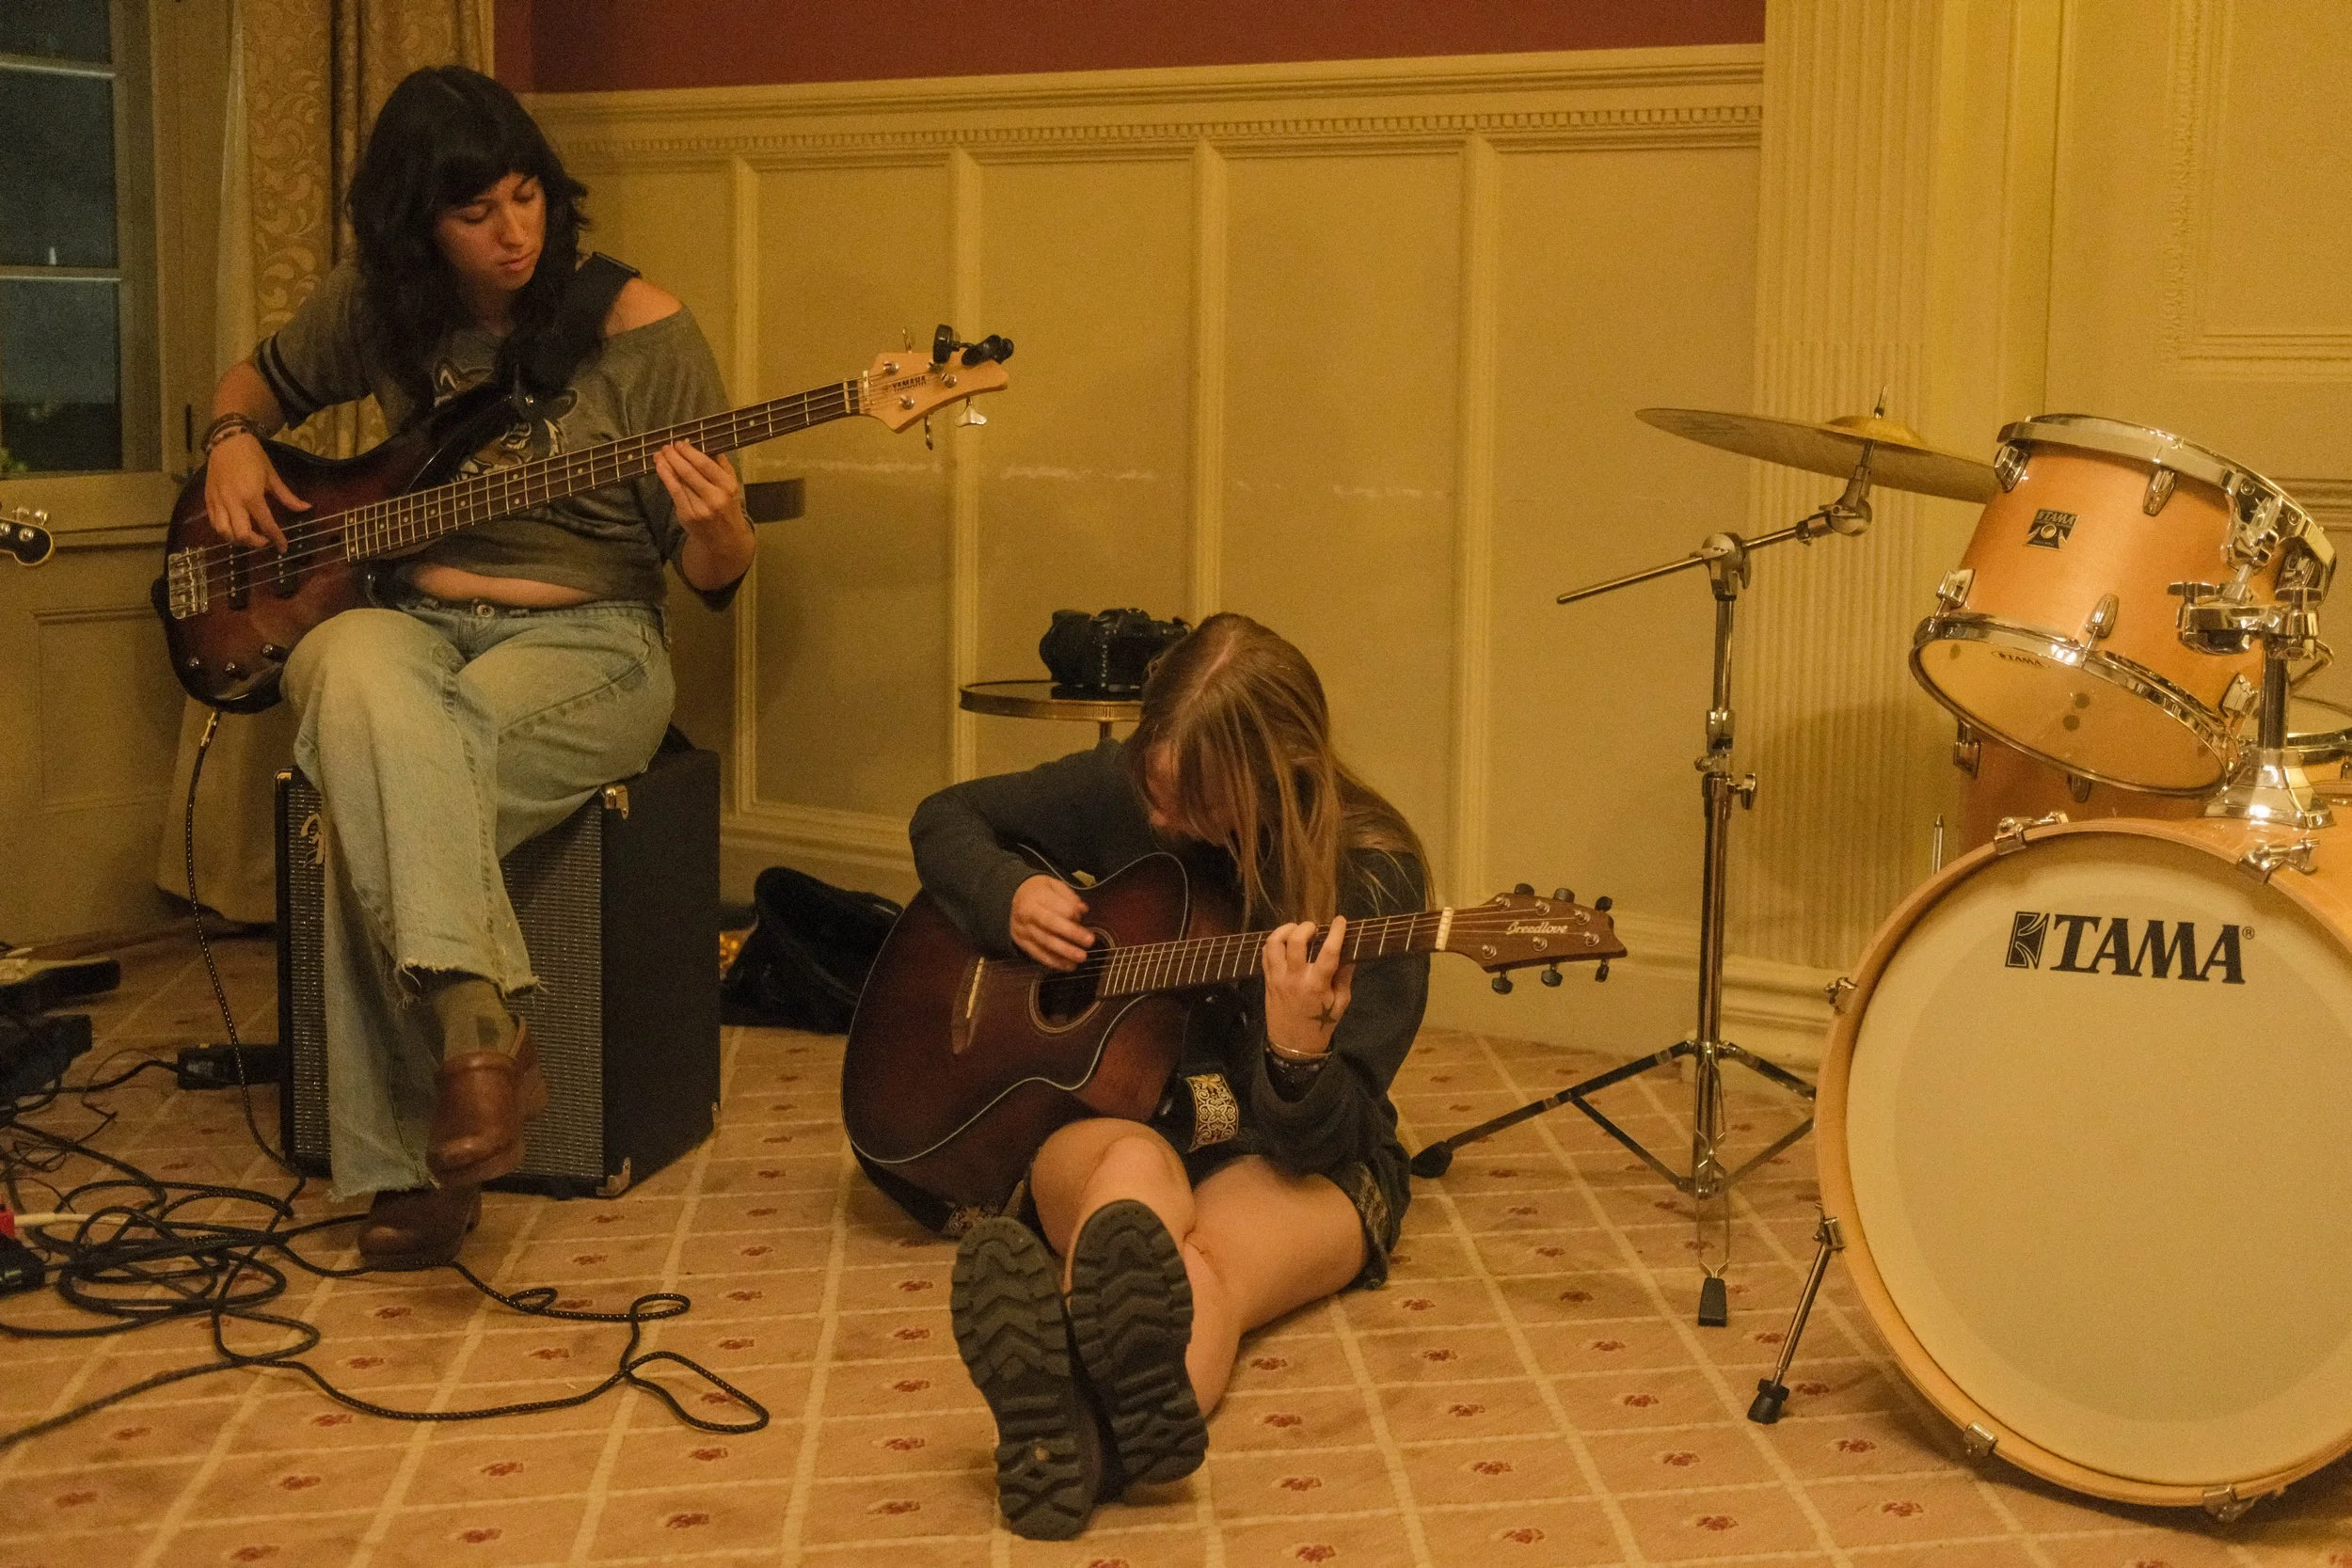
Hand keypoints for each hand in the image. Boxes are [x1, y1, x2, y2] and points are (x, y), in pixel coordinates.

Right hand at [202, 432, 304, 550]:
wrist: (228, 441)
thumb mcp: (273, 476)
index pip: (266, 525)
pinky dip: (224, 531)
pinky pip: (213, 523)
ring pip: (224, 533)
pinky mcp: (208, 500)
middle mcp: (232, 502)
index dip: (277, 539)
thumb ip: (288, 497)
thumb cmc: (253, 457)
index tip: (283, 548)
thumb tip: (307, 508)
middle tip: (265, 540)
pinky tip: (234, 528)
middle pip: (241, 535)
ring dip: (237, 540)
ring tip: (249, 536)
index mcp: (251, 496)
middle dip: (255, 543)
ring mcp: (218, 502)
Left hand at [653, 440, 749, 539]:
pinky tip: (660, 468)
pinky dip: (666, 478)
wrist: (725, 539)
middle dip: (675, 457)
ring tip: (658, 455)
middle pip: (690, 472)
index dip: (690, 452)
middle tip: (666, 446)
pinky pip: (675, 493)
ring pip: (680, 482)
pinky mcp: (688, 516)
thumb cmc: (727, 508)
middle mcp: (715, 497)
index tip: (679, 443)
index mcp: (728, 486)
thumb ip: (723, 467)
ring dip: (667, 465)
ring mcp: (701, 508)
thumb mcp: (732, 487)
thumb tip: (709, 446)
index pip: (706, 465)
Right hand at [1010, 875, 1093, 970]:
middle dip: (1071, 933)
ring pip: (1044, 942)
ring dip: (1064, 952)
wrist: (1014, 898)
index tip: (1083, 916)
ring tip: (1081, 957)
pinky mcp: (1022, 943)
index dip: (1070, 911)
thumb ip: (1068, 897)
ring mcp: (1023, 930)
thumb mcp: (1053, 885)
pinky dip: (1053, 962)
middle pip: (1049, 924)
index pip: (1055, 905)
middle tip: (1090, 941)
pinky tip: (1068, 966)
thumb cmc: (1039, 891)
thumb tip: (1083, 910)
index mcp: (1035, 896)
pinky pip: (1037, 954)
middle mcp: (1026, 913)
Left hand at [1263, 915, 1351, 1057]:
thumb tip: (1350, 954)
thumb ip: (1344, 978)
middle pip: (1295, 941)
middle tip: (1315, 929)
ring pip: (1274, 943)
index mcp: (1317, 985)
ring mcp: (1277, 978)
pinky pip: (1265, 954)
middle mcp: (1295, 978)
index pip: (1328, 952)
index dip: (1336, 932)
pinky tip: (1285, 942)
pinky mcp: (1267, 980)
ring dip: (1286, 930)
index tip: (1340, 920)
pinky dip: (1274, 942)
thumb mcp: (1340, 1005)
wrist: (1293, 1046)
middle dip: (1306, 927)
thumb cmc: (1321, 1026)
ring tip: (1297, 931)